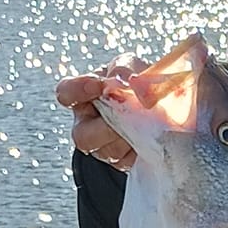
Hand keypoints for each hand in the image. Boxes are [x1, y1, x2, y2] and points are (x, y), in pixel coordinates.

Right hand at [56, 54, 145, 171]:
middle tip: (128, 114)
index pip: (65, 94)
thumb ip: (125, 68)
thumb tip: (129, 83)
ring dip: (129, 136)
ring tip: (147, 122)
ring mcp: (104, 148)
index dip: (76, 90)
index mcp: (83, 96)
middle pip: (82, 136)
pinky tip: (152, 136)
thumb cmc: (136, 82)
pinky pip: (127, 161)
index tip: (98, 85)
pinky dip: (142, 147)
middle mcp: (87, 125)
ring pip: (108, 151)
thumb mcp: (130, 65)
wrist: (162, 105)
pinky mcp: (123, 162)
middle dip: (107, 127)